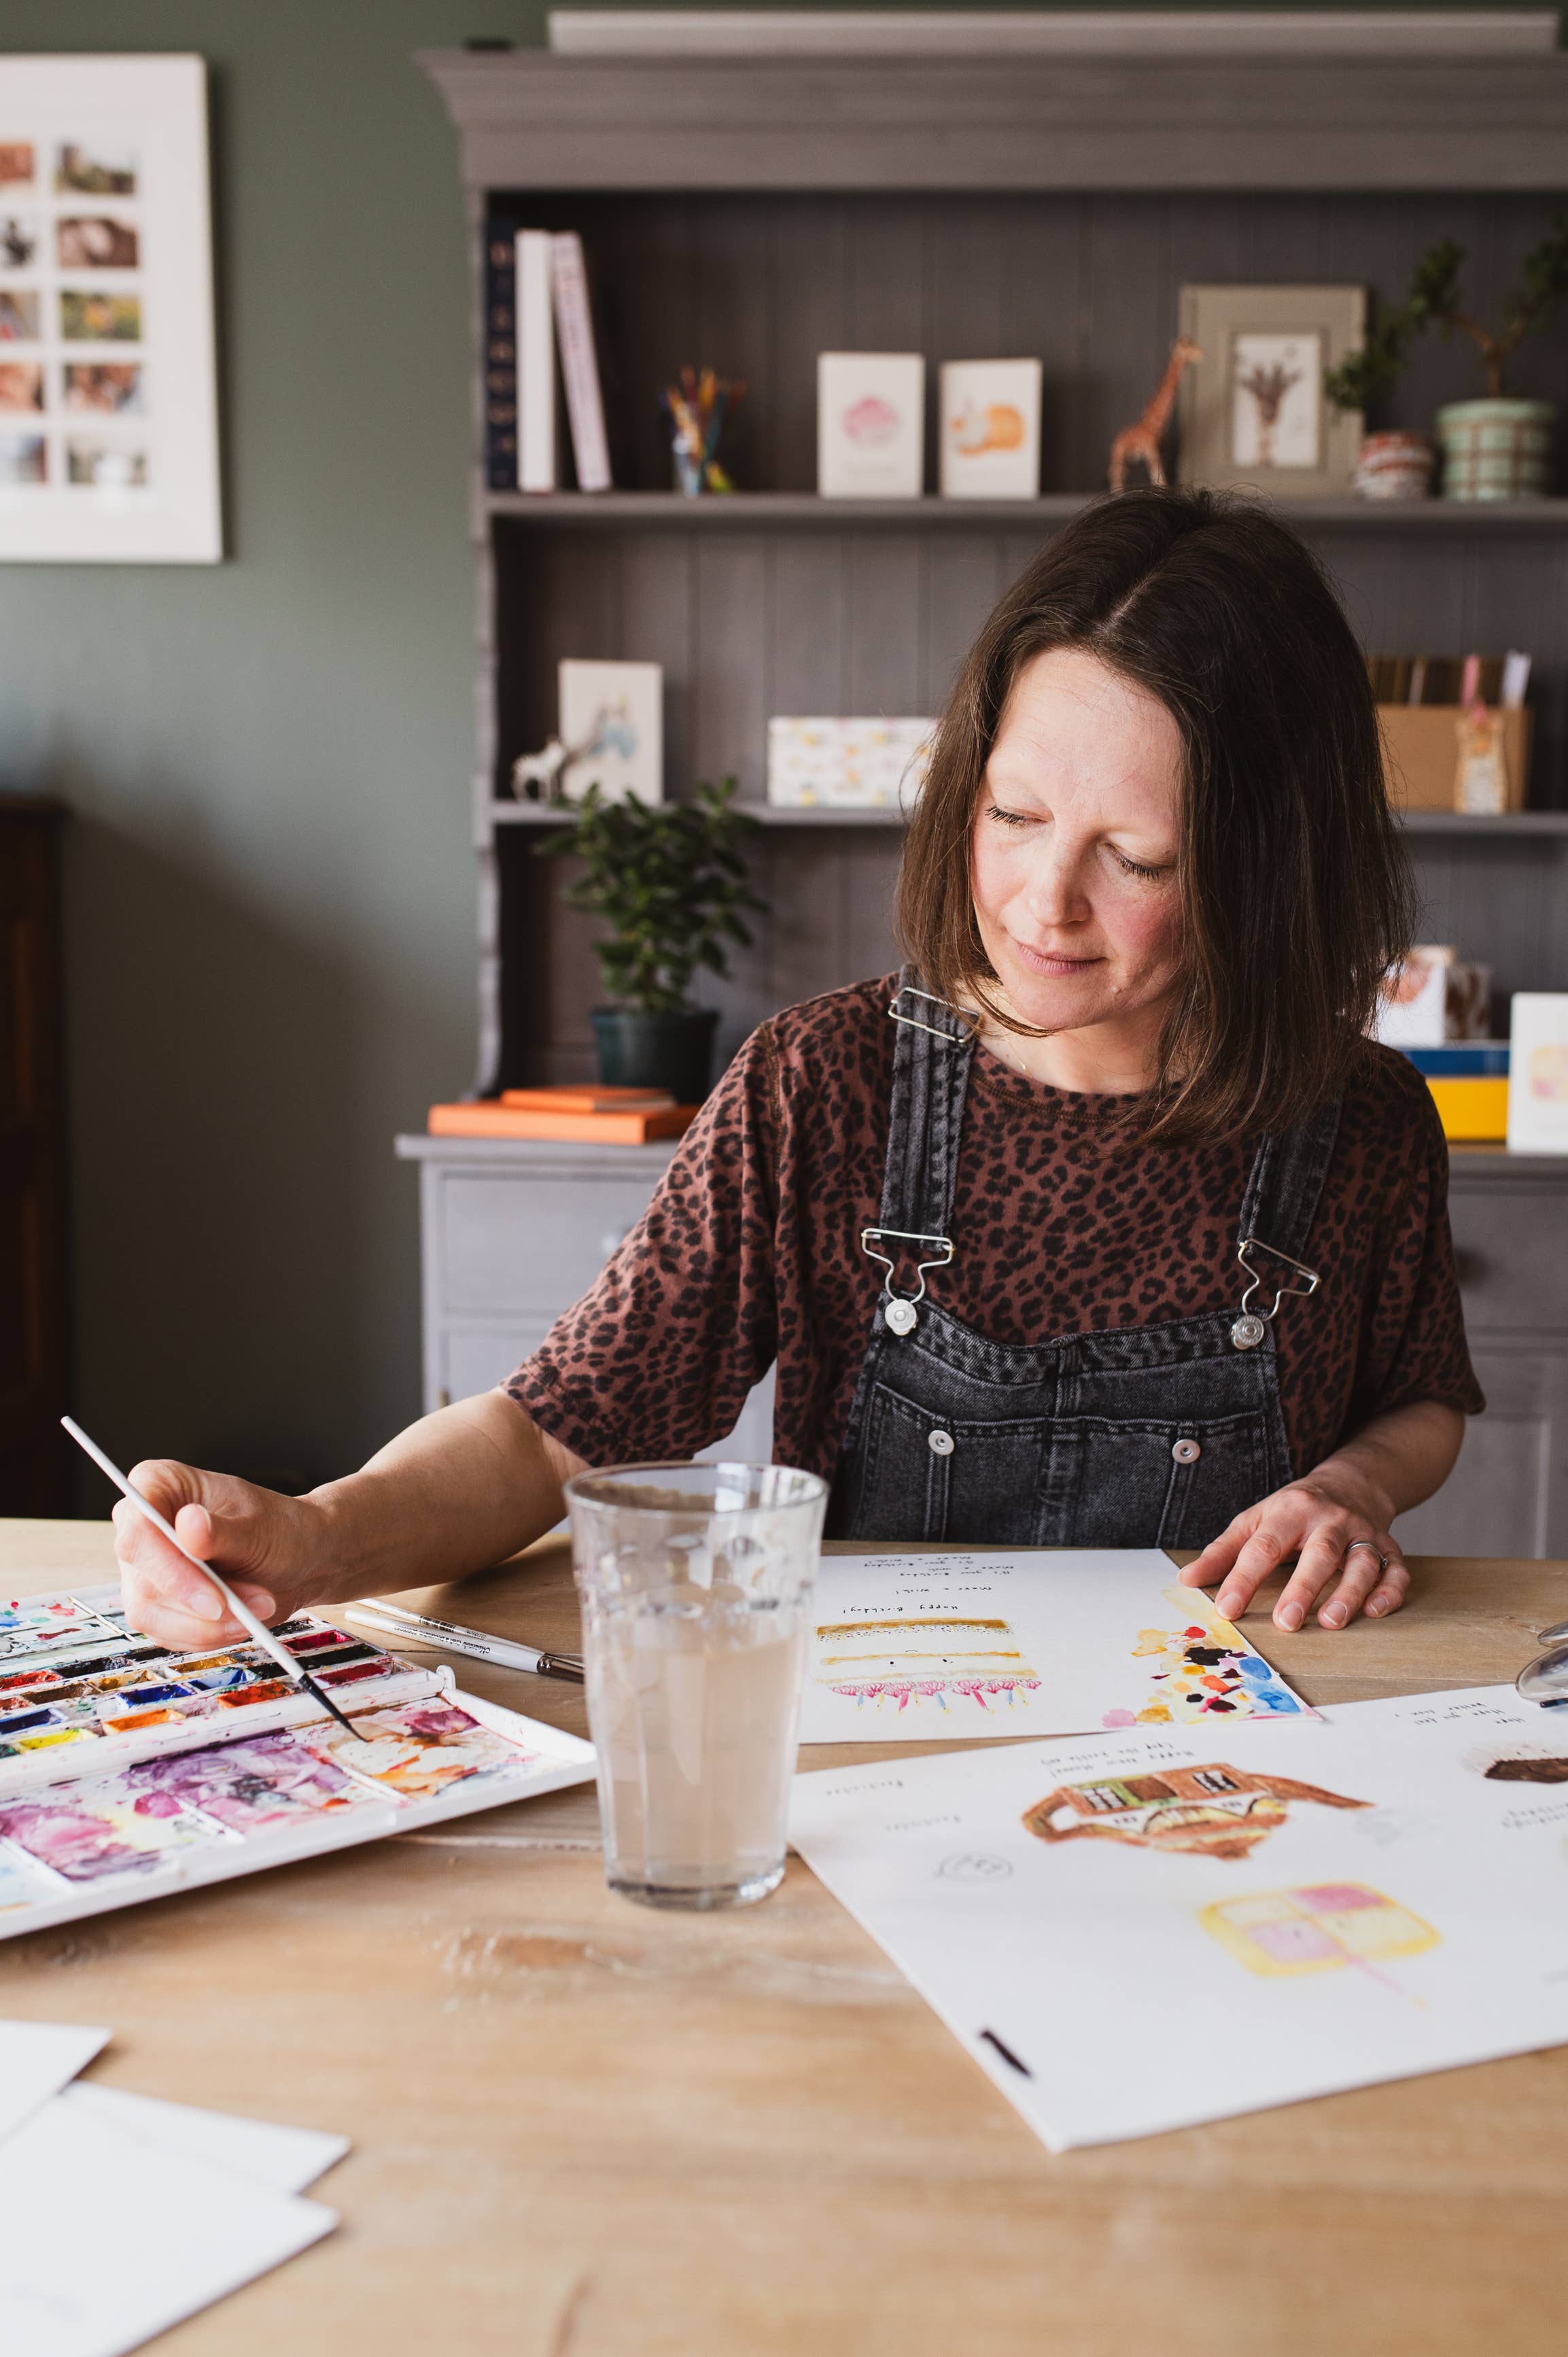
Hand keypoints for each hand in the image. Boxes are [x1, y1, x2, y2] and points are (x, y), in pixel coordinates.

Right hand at [113, 1461, 326, 1651]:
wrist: (299, 1560)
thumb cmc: (279, 1530)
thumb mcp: (259, 1527)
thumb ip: (222, 1531)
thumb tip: (188, 1523)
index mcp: (159, 1484)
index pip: (138, 1528)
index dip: (169, 1568)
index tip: (213, 1598)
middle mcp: (142, 1527)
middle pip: (143, 1578)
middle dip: (202, 1603)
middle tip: (256, 1605)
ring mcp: (145, 1569)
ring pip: (151, 1613)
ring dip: (210, 1624)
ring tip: (261, 1607)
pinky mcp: (156, 1604)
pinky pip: (166, 1633)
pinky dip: (208, 1634)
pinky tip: (242, 1620)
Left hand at [1178, 1464, 1408, 1632]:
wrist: (1351, 1482)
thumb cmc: (1294, 1510)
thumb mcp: (1255, 1520)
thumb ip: (1223, 1551)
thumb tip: (1187, 1580)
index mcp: (1289, 1512)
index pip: (1263, 1546)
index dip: (1243, 1578)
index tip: (1227, 1609)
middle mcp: (1329, 1521)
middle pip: (1318, 1553)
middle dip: (1302, 1588)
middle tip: (1286, 1622)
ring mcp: (1362, 1533)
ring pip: (1361, 1563)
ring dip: (1349, 1593)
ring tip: (1332, 1623)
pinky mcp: (1387, 1546)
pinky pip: (1395, 1569)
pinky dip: (1390, 1591)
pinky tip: (1376, 1611)